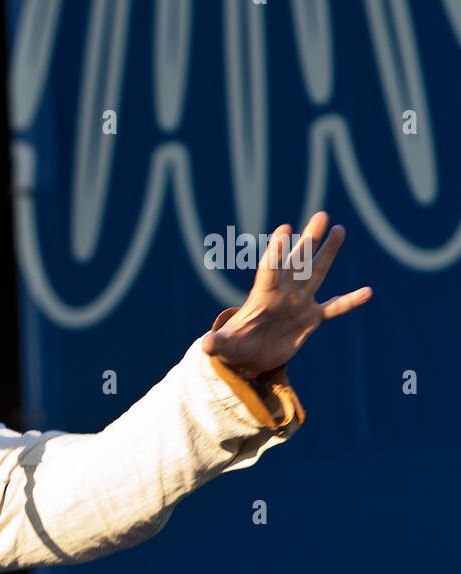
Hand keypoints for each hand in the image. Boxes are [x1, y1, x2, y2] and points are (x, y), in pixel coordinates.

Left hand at [201, 212, 370, 377]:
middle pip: (298, 263)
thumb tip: (205, 345)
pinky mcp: (310, 319)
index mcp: (262, 297)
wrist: (248, 358)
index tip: (285, 229)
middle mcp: (283, 295)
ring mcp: (298, 304)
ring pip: (317, 274)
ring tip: (339, 229)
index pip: (270, 270)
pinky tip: (368, 292)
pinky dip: (349, 301)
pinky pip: (334, 308)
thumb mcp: (224, 347)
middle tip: (322, 215)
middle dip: (309, 241)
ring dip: (328, 253)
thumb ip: (217, 343)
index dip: (277, 252)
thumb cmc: (233, 348)